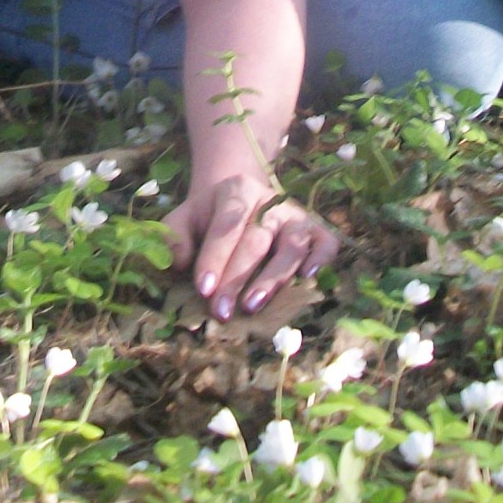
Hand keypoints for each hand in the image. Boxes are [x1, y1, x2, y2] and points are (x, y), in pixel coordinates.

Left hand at [163, 174, 340, 321]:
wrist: (241, 201)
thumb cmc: (210, 218)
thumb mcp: (184, 217)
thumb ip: (175, 236)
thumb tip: (180, 263)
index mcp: (237, 191)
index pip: (227, 225)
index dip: (215, 258)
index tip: (204, 289)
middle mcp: (271, 202)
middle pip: (257, 240)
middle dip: (237, 278)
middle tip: (221, 311)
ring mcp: (297, 217)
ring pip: (291, 246)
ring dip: (273, 278)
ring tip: (252, 306)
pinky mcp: (316, 230)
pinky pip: (326, 243)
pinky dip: (321, 259)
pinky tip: (307, 279)